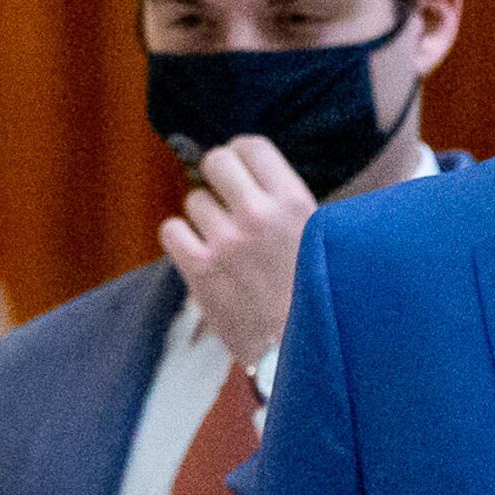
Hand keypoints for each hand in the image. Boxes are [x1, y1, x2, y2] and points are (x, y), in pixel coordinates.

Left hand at [162, 135, 315, 370]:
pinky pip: (172, 230)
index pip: (252, 146)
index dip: (242, 154)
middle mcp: (258, 214)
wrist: (303, 349)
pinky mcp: (200, 270)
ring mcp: (225, 241)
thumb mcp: (322, 236)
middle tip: (226, 196)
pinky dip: (182, 238)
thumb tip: (258, 176)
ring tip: (223, 239)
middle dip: (218, 176)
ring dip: (204, 215)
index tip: (243, 169)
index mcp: (294, 201)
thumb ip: (289, 203)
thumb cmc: (317, 294)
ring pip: (194, 200)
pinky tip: (201, 252)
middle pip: (216, 161)